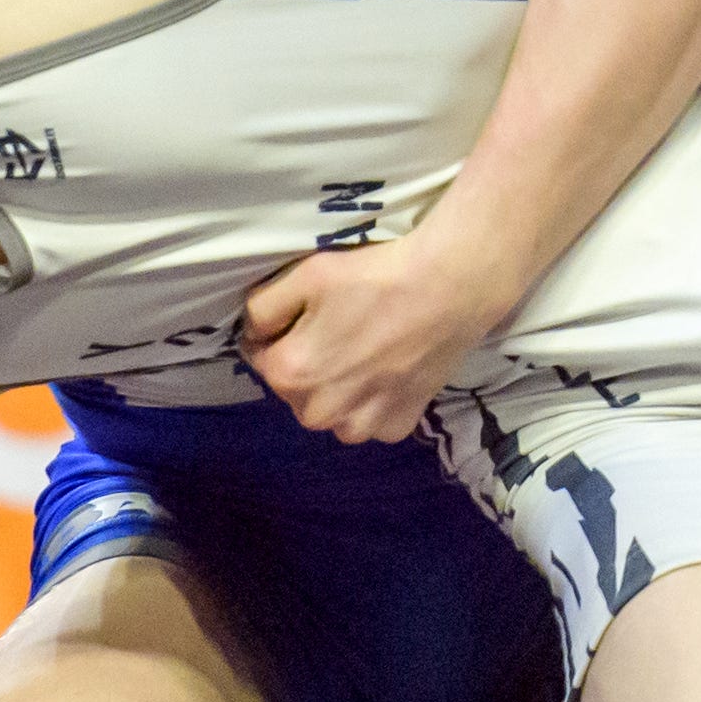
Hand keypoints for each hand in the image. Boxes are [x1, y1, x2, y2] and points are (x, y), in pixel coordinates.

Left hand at [239, 232, 512, 442]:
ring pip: (330, 413)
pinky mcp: (398, 425)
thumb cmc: (373, 278)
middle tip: (338, 330)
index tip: (305, 314)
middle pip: (295, 389)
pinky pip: (369, 421)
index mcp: (290, 375)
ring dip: (336, 391)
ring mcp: (362, 425)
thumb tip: (253, 333)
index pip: (261, 358)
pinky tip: (388, 371)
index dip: (279, 334)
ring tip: (362, 353)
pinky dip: (372, 403)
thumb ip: (261, 309)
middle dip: (306, 364)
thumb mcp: (303, 276)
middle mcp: (320, 413)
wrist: (448, 289)